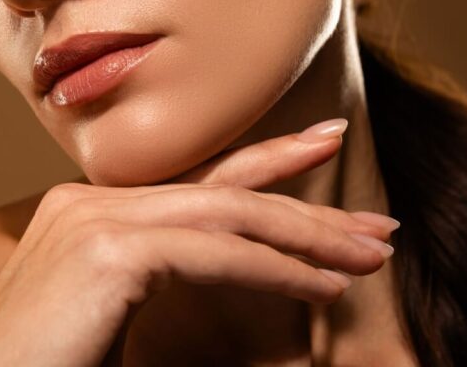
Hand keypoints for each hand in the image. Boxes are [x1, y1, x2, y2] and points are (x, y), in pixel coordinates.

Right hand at [0, 119, 398, 366]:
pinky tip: (325, 288)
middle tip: (378, 224)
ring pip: (228, 216)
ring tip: (371, 255)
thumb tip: (232, 273)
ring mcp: (94, 220)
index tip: (325, 148)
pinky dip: (278, 271)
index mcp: (88, 212)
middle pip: (224, 193)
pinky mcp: (105, 253)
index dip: (270, 162)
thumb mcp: (108, 317)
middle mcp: (89, 201)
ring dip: (310, 237)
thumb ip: (156, 282)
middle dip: (308, 206)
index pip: (197, 181)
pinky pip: (214, 256)